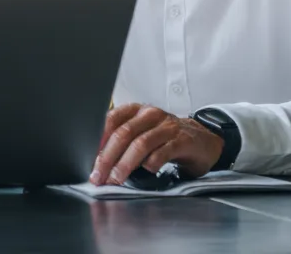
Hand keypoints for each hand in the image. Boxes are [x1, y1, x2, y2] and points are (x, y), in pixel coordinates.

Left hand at [89, 104, 222, 184]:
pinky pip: (163, 151)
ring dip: (125, 163)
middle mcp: (150, 114)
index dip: (98, 139)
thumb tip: (98, 161)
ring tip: (116, 178)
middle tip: (99, 175)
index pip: (112, 119)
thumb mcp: (142, 133)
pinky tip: (147, 171)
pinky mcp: (182, 140)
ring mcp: (167, 126)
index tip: (88, 157)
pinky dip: (152, 163)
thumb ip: (123, 141)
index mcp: (136, 110)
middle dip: (108, 157)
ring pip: (141, 143)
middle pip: (124, 133)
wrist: (202, 140)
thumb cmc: (166, 139)